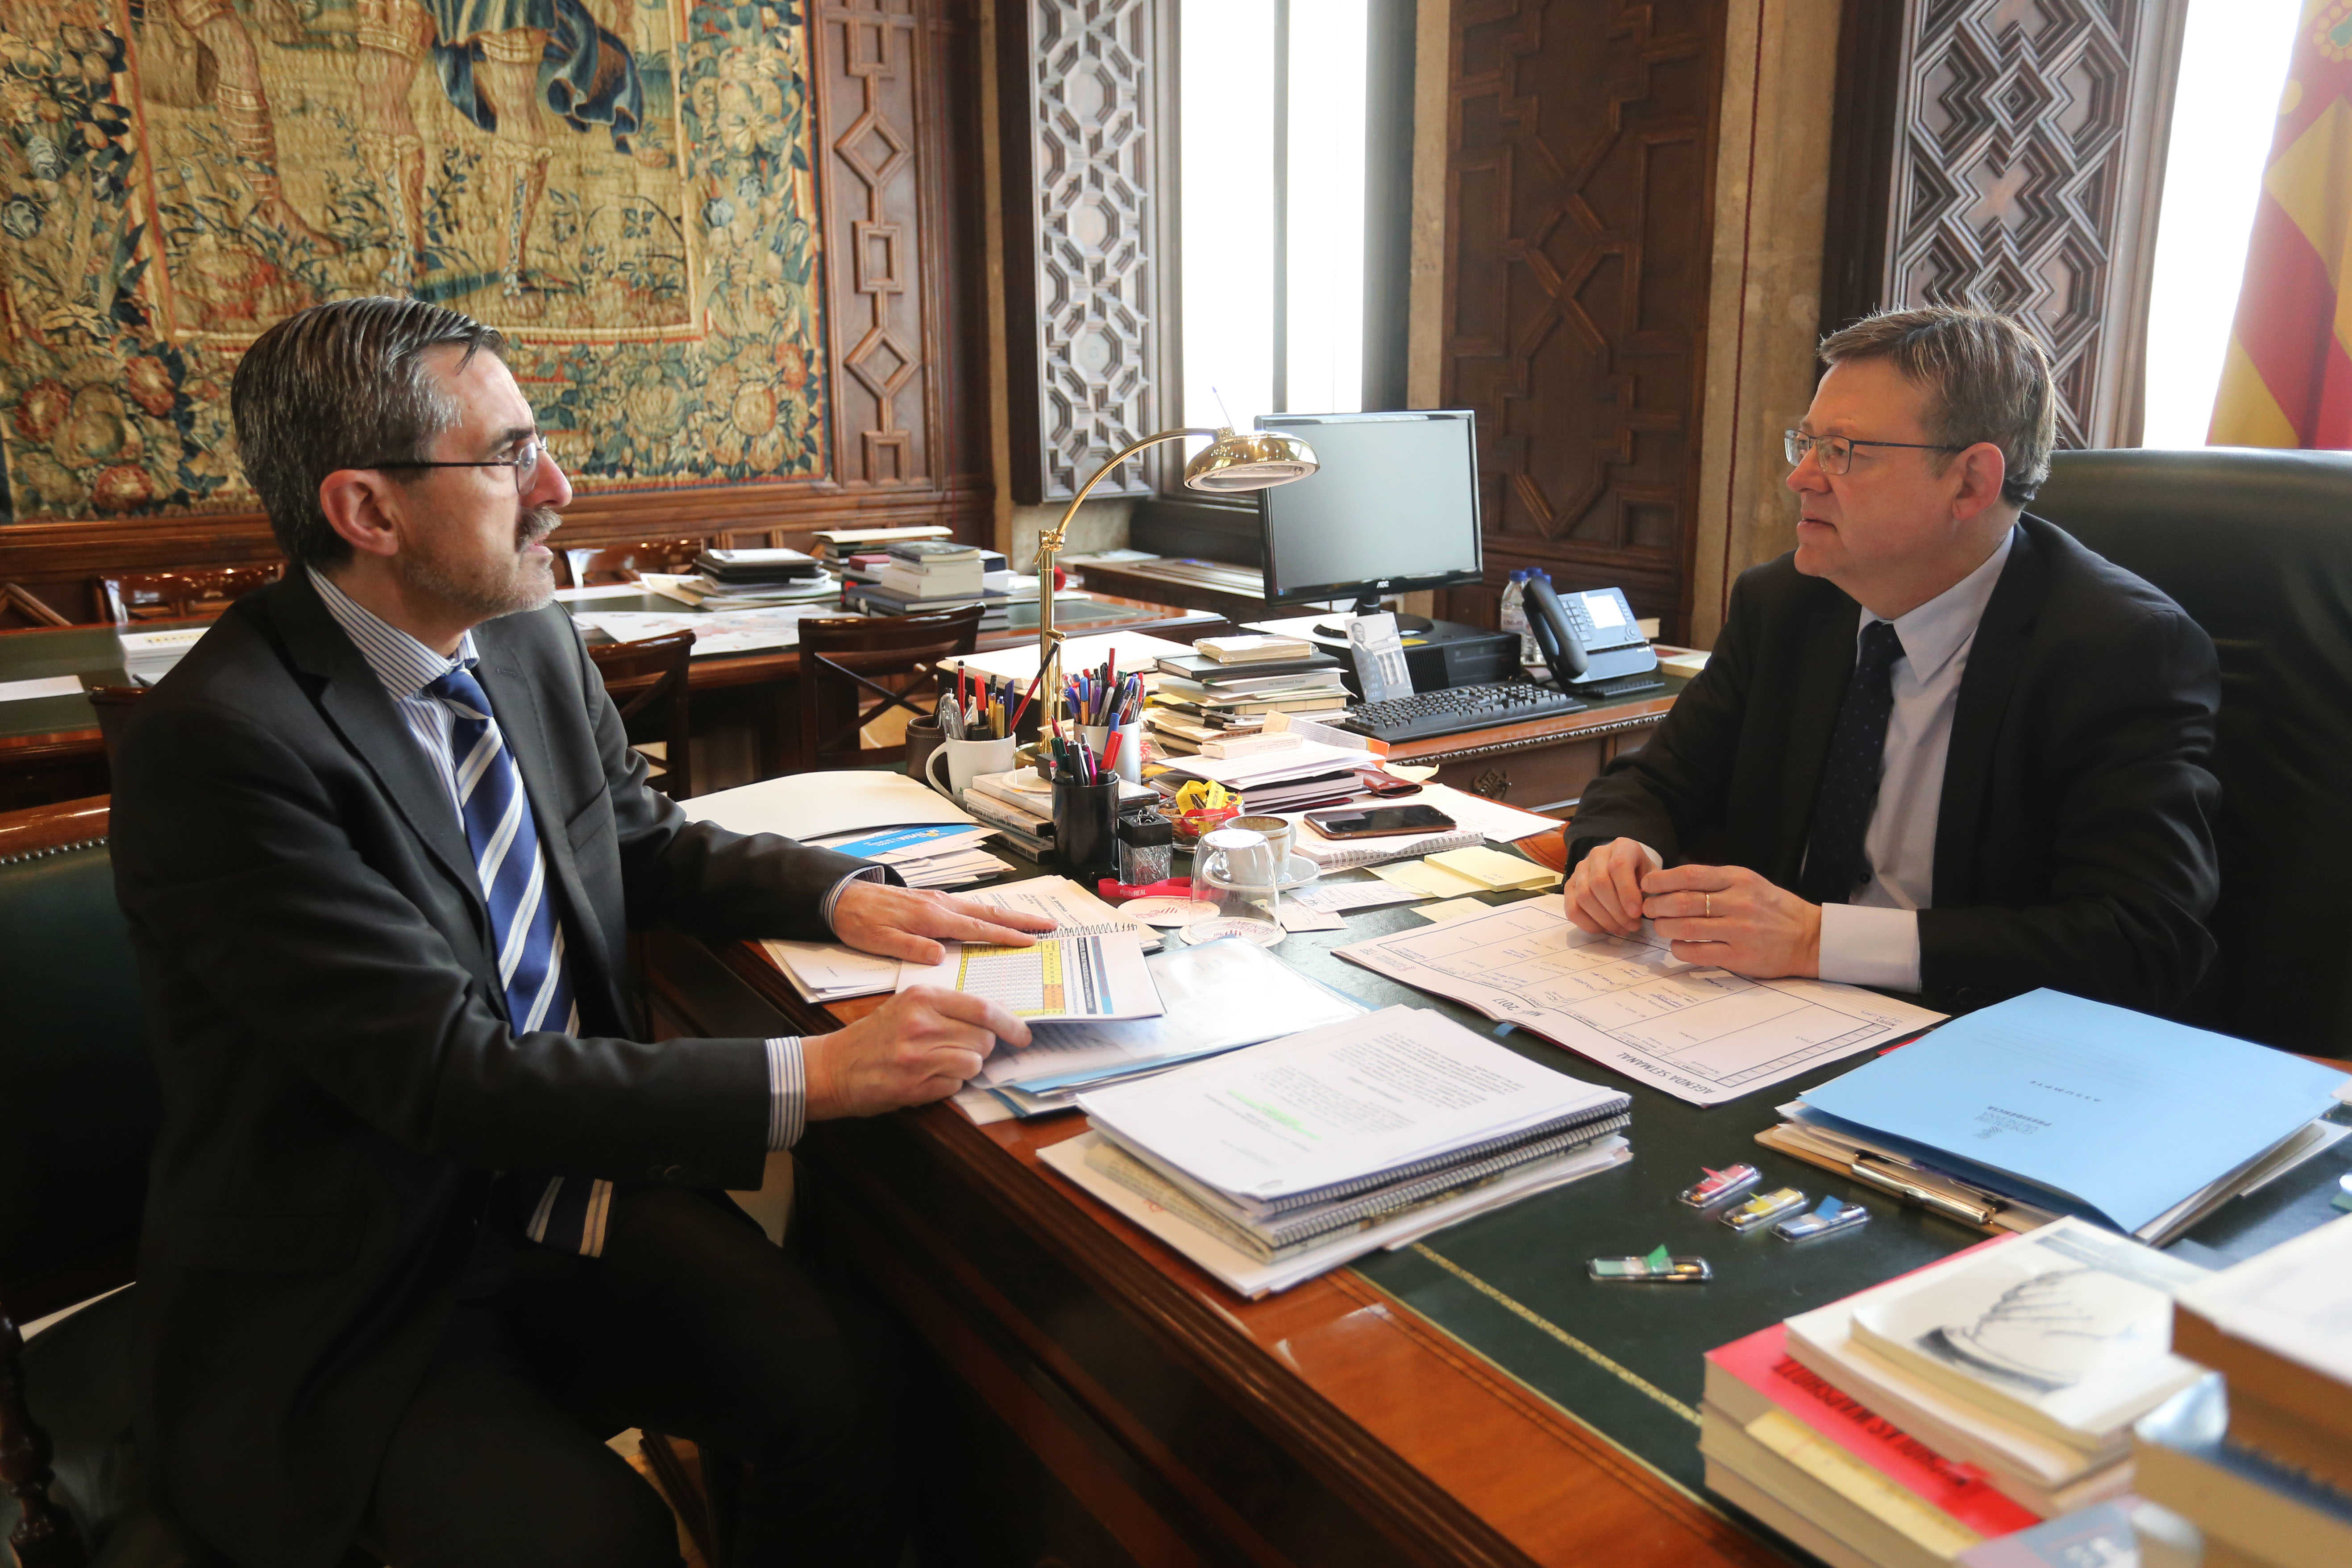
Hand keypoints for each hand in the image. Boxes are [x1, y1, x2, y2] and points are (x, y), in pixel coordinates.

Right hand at [803, 985, 1031, 1118]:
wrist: (832, 1067)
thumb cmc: (874, 1036)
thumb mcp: (908, 1007)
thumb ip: (949, 1007)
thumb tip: (998, 1013)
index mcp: (923, 998)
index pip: (983, 1008)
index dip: (1011, 1023)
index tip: (1023, 1034)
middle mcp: (922, 1024)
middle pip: (984, 1038)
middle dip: (984, 1047)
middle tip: (964, 1049)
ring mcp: (918, 1056)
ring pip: (974, 1063)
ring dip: (965, 1067)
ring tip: (940, 1063)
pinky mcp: (914, 1086)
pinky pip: (955, 1086)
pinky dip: (949, 1085)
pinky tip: (927, 1078)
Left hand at [829, 880, 1056, 964]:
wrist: (840, 897)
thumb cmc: (859, 922)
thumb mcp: (879, 941)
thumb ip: (910, 948)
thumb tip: (940, 955)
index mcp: (931, 918)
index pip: (977, 928)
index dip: (1006, 936)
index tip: (1031, 941)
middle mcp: (939, 905)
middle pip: (989, 913)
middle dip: (1021, 920)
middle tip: (1049, 925)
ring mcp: (936, 899)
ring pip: (981, 907)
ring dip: (1009, 915)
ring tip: (1032, 921)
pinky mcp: (930, 899)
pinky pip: (968, 906)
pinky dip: (989, 911)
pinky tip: (994, 916)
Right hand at [1564, 838, 1657, 936]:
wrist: (1623, 867)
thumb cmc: (1640, 873)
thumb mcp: (1652, 875)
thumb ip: (1653, 888)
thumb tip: (1647, 908)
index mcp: (1622, 847)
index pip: (1618, 866)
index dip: (1627, 892)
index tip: (1637, 913)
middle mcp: (1597, 854)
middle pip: (1599, 883)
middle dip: (1617, 911)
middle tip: (1633, 926)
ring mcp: (1580, 869)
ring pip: (1584, 897)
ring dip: (1604, 919)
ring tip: (1622, 929)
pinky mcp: (1569, 885)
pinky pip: (1572, 908)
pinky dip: (1587, 923)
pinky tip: (1604, 928)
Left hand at [1639, 863, 1820, 977]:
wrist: (1809, 937)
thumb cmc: (1773, 908)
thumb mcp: (1749, 882)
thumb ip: (1715, 881)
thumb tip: (1672, 881)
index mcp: (1738, 879)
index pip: (1689, 875)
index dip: (1661, 880)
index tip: (1646, 884)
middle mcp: (1738, 903)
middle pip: (1682, 901)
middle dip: (1656, 905)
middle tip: (1647, 908)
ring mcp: (1739, 931)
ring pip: (1685, 927)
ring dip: (1664, 926)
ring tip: (1659, 925)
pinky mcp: (1739, 957)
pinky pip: (1697, 952)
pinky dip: (1679, 948)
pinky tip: (1676, 944)